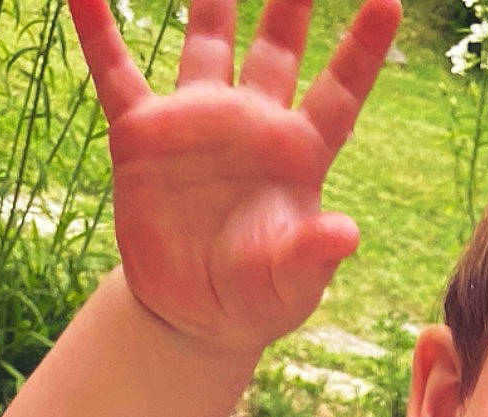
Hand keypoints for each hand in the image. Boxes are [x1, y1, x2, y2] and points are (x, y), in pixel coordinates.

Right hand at [69, 0, 400, 354]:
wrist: (192, 315)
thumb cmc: (255, 298)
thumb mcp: (290, 284)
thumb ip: (313, 255)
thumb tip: (347, 233)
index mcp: (299, 153)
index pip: (338, 91)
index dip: (362, 48)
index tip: (388, 1)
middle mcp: (252, 123)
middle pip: (277, 45)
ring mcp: (196, 121)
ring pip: (207, 38)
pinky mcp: (142, 135)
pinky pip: (116, 71)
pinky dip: (98, 29)